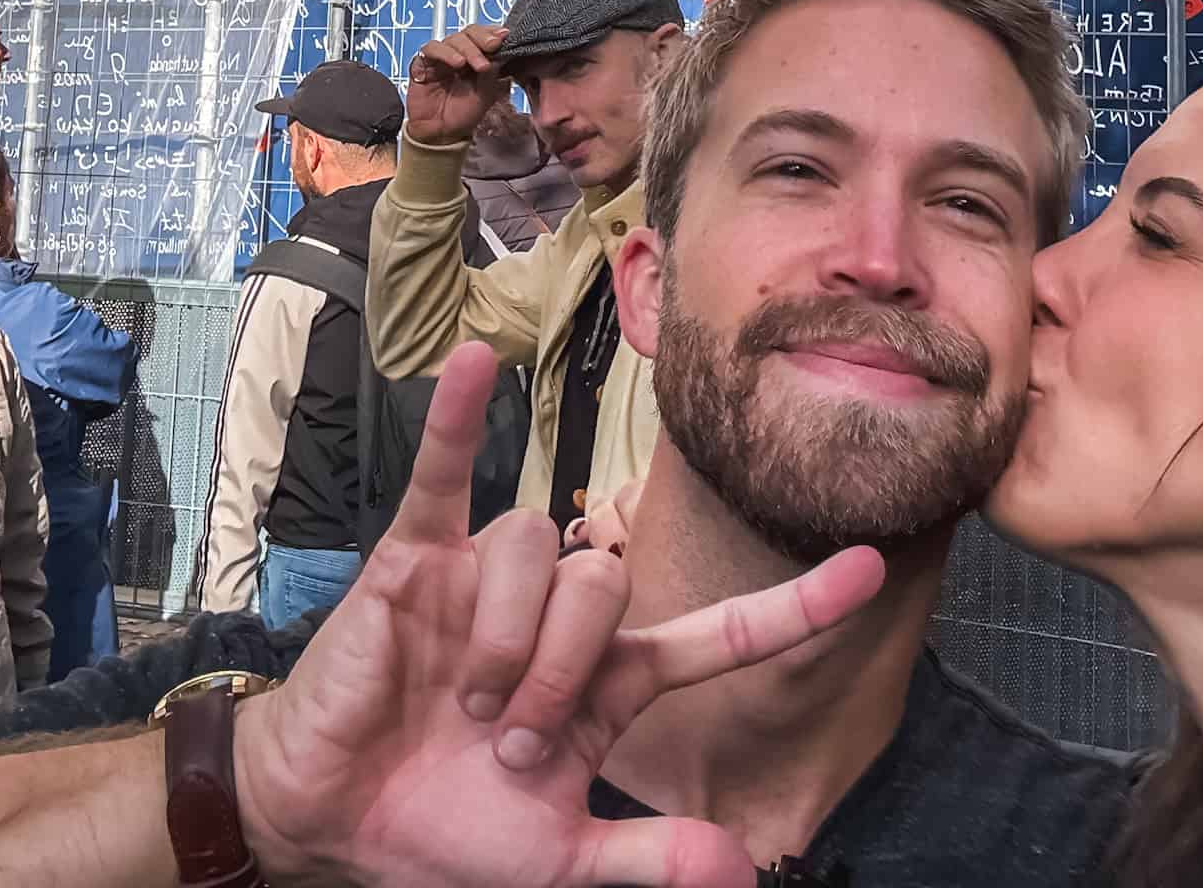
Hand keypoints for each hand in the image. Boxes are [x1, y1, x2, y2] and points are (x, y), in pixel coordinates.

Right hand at [235, 345, 883, 887]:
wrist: (333, 818)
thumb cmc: (443, 830)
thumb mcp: (556, 860)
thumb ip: (645, 859)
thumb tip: (740, 869)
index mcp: (607, 680)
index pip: (717, 637)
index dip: (793, 606)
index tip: (869, 567)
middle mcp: (561, 614)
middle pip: (610, 587)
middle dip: (562, 671)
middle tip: (512, 740)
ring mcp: (490, 575)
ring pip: (539, 549)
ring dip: (507, 636)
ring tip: (465, 700)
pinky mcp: (419, 557)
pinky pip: (445, 473)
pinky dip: (454, 418)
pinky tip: (474, 364)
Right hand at [407, 26, 507, 143]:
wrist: (441, 134)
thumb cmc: (463, 114)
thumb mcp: (485, 94)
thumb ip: (491, 73)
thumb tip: (500, 51)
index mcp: (475, 58)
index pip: (483, 36)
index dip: (492, 33)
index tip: (504, 36)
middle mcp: (458, 54)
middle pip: (468, 32)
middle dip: (482, 38)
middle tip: (493, 46)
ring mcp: (440, 58)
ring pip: (452, 39)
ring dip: (467, 48)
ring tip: (477, 64)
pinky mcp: (422, 63)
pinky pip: (431, 49)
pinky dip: (445, 53)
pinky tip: (456, 63)